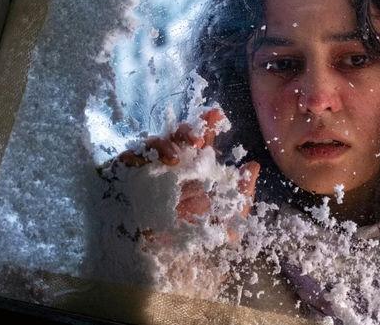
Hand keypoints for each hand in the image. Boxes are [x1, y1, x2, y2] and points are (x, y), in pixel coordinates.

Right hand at [112, 108, 258, 232]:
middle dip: (185, 131)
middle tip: (196, 139)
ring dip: (164, 144)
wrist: (168, 264)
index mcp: (196, 170)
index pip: (201, 141)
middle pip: (176, 137)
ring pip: (153, 145)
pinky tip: (149, 169)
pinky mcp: (127, 180)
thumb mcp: (230, 220)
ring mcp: (149, 172)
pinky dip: (138, 156)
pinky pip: (127, 160)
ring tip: (175, 159)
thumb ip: (242, 194)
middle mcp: (173, 167)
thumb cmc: (199, 240)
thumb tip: (253, 166)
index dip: (207, 124)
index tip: (215, 115)